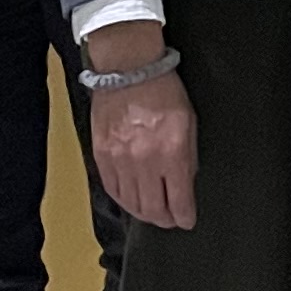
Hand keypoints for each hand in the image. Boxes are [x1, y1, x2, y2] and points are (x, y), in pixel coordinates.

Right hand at [88, 68, 198, 229]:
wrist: (127, 70)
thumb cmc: (164, 91)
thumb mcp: (189, 123)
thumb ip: (188, 156)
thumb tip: (186, 182)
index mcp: (172, 153)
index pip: (179, 200)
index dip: (184, 216)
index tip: (187, 221)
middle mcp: (145, 162)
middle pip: (153, 209)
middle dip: (165, 220)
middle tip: (171, 221)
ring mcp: (120, 161)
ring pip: (131, 203)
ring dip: (144, 213)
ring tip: (153, 213)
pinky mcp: (101, 156)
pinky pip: (112, 189)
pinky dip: (124, 200)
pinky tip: (131, 201)